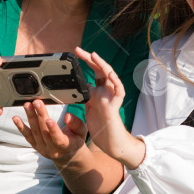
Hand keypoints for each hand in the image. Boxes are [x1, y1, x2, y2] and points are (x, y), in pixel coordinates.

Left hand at [12, 99, 88, 166]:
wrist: (67, 155)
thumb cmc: (75, 140)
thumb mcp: (82, 132)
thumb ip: (76, 124)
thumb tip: (68, 116)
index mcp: (66, 146)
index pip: (59, 139)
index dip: (53, 130)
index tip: (49, 119)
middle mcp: (52, 150)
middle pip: (45, 132)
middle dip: (40, 116)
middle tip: (37, 103)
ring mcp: (42, 148)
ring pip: (35, 132)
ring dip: (30, 117)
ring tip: (28, 105)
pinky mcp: (35, 146)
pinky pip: (27, 136)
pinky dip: (21, 127)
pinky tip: (16, 118)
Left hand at [74, 47, 144, 167]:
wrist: (110, 143)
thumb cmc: (101, 127)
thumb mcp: (88, 108)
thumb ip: (85, 97)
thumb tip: (79, 87)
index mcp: (98, 92)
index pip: (93, 72)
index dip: (85, 62)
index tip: (75, 54)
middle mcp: (106, 91)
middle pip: (100, 70)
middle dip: (90, 59)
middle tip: (78, 50)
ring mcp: (111, 97)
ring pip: (110, 76)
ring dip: (102, 65)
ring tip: (93, 55)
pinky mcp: (115, 106)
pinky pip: (119, 91)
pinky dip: (116, 81)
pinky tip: (110, 73)